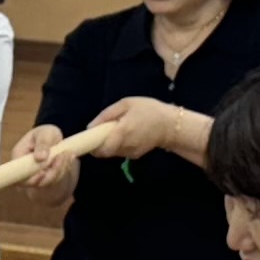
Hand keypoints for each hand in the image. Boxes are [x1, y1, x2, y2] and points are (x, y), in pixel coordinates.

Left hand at [66, 96, 209, 166]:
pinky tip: (124, 135)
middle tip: (98, 134)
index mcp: (121, 133)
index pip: (100, 148)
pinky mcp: (135, 155)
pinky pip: (120, 152)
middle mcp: (124, 146)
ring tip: (113, 131)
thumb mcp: (127, 104)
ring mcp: (130, 153)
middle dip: (98, 145)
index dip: (91, 146)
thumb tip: (90, 126)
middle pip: (103, 152)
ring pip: (111, 153)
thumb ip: (107, 114)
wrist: (172, 125)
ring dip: (108, 145)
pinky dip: (118, 146)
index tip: (87, 140)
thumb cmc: (149, 110)